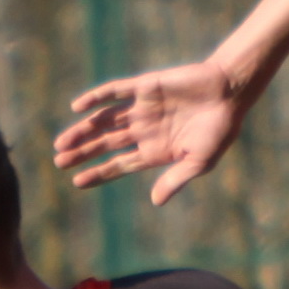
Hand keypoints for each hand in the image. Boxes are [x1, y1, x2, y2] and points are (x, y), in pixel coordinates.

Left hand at [54, 60, 247, 205]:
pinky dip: (96, 98)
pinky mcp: (145, 87)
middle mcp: (144, 130)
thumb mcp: (200, 161)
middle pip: (106, 143)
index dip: (98, 173)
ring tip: (61, 143)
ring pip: (105, 120)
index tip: (77, 182)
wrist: (230, 91)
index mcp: (155, 151)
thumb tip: (155, 202)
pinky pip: (115, 91)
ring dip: (83, 131)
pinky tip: (78, 107)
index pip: (120, 164)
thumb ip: (175, 179)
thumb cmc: (220, 129)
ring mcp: (142, 108)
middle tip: (58, 162)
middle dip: (83, 153)